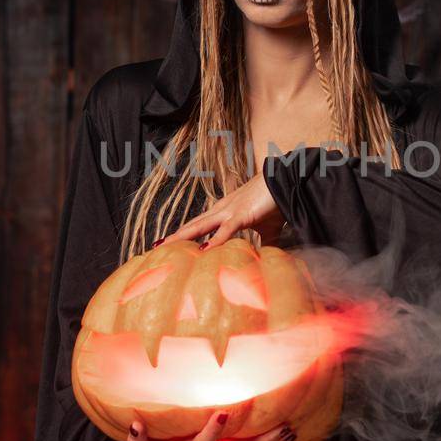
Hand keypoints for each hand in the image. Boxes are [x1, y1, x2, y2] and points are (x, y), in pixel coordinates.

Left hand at [160, 173, 285, 246]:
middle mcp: (221, 210)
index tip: (169, 244)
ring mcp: (229, 211)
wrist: (285, 182)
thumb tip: (264, 258)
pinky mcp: (242, 215)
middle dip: (174, 237)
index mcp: (224, 212)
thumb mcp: (267, 228)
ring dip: (181, 237)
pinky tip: (203, 251)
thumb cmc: (275, 203)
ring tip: (165, 247)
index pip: (198, 226)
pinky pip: (225, 230)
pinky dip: (214, 241)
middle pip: (192, 226)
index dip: (184, 235)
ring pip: (200, 226)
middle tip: (155, 247)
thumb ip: (263, 243)